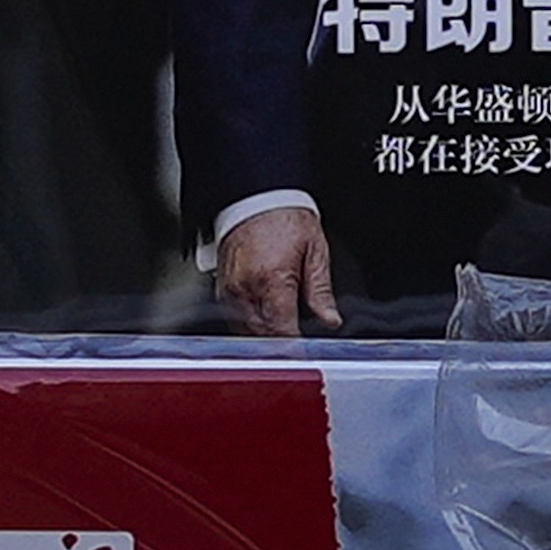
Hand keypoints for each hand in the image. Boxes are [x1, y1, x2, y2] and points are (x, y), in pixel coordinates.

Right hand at [212, 201, 339, 334]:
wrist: (257, 196)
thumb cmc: (286, 217)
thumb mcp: (315, 251)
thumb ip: (321, 291)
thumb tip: (330, 319)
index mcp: (272, 279)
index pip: (283, 329)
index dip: (295, 347)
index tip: (305, 354)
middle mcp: (246, 287)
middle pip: (263, 334)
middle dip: (281, 344)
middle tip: (298, 347)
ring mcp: (230, 288)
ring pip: (245, 330)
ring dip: (264, 337)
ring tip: (282, 333)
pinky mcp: (221, 287)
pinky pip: (233, 317)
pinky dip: (249, 325)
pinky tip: (264, 321)